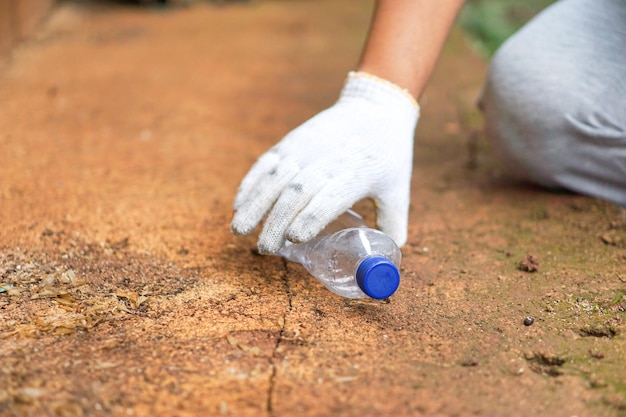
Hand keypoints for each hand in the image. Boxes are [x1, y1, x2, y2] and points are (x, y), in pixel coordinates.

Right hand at [231, 72, 419, 253]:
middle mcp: (327, 161)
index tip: (294, 238)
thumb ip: (392, 225)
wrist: (376, 106)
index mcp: (356, 175)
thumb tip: (383, 262)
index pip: (329, 197)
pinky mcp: (292, 141)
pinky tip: (239, 204)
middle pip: (296, 193)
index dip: (311, 217)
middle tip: (266, 248)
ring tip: (240, 229)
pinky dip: (250, 183)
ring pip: (275, 177)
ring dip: (254, 204)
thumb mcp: (399, 190)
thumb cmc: (389, 155)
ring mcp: (305, 149)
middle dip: (276, 222)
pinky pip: (266, 163)